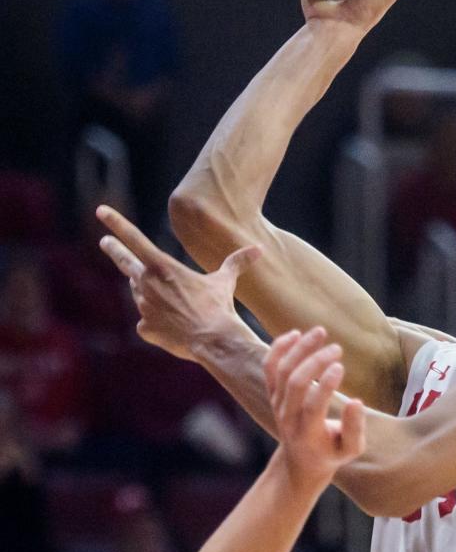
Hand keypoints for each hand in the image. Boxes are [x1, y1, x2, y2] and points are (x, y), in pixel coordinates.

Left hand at [97, 205, 259, 361]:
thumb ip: (237, 263)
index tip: (100, 210)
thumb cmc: (218, 307)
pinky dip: (157, 323)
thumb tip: (259, 249)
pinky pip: (147, 323)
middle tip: (105, 243)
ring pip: (140, 294)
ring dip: (149, 292)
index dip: (116, 223)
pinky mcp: (145, 329)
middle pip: (125, 263)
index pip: (134, 238)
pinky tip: (174, 327)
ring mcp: (143, 307)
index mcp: (163, 266)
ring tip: (171, 300)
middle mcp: (147, 284)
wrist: (213, 341)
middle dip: (115, 251)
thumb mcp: (226, 281)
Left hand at [264, 327, 365, 489]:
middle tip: (337, 348)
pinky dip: (279, 348)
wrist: (300, 461)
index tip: (341, 366)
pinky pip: (269, 367)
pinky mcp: (273, 393)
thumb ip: (355, 428)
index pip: (312, 406)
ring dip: (299, 348)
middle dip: (315, 362)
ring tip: (320, 331)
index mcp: (307, 433)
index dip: (326, 385)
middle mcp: (287, 417)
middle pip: (294, 384)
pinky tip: (296, 334)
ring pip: (281, 371)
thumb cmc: (331, 452)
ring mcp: (277, 404)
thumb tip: (357, 402)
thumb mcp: (351, 449)